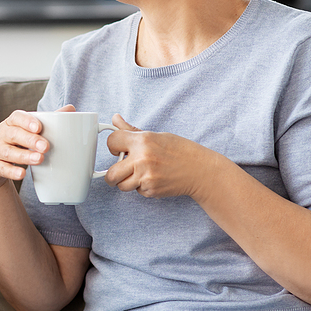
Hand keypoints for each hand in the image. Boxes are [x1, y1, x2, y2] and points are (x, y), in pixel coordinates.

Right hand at [0, 105, 75, 191]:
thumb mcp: (26, 130)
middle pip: (13, 134)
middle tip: (46, 146)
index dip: (27, 121)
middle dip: (30, 140)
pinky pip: (2, 169)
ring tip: (40, 159)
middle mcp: (1, 135)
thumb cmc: (14, 141)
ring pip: (8, 152)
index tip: (39, 127)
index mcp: (11, 123)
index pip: (16, 117)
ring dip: (24, 156)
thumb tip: (71, 108)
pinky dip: (12, 172)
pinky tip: (22, 174)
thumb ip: (47, 120)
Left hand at [104, 114, 220, 198]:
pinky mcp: (151, 190)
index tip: (118, 148)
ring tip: (140, 173)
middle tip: (121, 169)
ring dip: (127, 181)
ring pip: (121, 185)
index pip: (112, 141)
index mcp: (142, 141)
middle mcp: (142, 159)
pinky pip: (137, 191)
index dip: (113, 145)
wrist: (200, 171)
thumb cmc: (180, 151)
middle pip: (111, 174)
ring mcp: (146, 177)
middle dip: (113, 173)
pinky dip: (142, 187)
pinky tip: (153, 179)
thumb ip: (131, 130)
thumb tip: (115, 119)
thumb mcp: (156, 136)